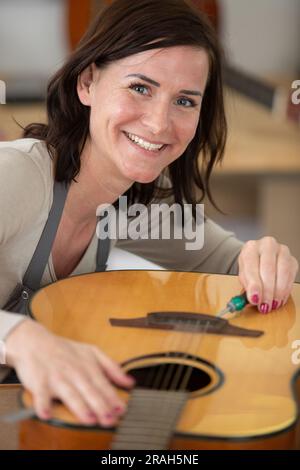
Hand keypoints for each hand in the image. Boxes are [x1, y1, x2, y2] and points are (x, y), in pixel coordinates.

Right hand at [5, 319, 134, 425]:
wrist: (36, 342)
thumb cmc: (65, 350)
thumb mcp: (92, 352)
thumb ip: (112, 367)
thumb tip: (130, 382)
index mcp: (88, 367)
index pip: (103, 385)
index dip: (112, 398)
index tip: (121, 410)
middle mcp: (74, 373)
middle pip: (89, 391)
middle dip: (100, 406)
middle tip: (109, 420)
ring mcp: (57, 377)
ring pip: (70, 394)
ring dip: (79, 406)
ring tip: (89, 419)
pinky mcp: (39, 382)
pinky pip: (41, 395)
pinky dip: (43, 404)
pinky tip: (46, 414)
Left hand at [238, 237, 298, 313]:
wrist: (260, 258)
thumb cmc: (251, 266)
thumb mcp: (244, 275)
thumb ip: (248, 285)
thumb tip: (254, 299)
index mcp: (250, 247)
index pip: (251, 265)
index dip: (253, 284)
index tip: (255, 299)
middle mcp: (267, 245)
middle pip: (268, 268)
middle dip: (267, 291)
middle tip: (265, 305)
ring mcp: (282, 250)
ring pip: (282, 271)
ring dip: (278, 291)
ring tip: (272, 304)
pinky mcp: (292, 259)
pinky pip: (291, 276)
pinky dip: (286, 290)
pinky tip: (280, 298)